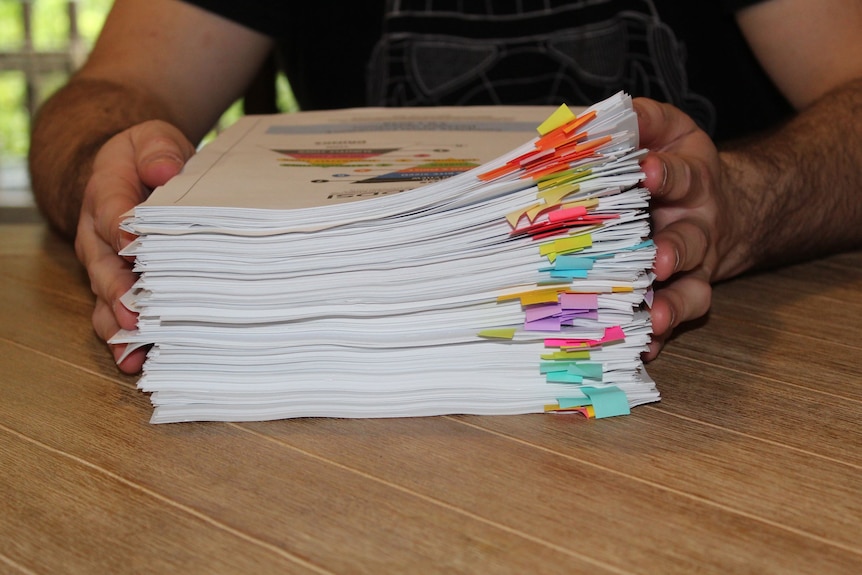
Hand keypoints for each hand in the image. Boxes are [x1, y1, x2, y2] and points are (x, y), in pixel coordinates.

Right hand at [74, 120, 195, 372]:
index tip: (135, 246)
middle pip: (104, 267)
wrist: (125, 172)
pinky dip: (125, 338)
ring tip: (134, 351)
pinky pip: (114, 314)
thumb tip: (164, 170)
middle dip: (120, 292)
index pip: (111, 212)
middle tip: (135, 314)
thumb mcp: (153, 140)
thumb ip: (158, 151)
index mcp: (106, 193)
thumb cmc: (147, 159)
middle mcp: (98, 236)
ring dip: (119, 326)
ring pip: (105, 299)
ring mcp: (106, 266)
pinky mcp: (118, 286)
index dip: (122, 230)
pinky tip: (137, 361)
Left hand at [633, 98, 734, 359]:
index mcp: (690, 182)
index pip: (680, 176)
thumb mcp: (670, 132)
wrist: (721, 207)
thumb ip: (644, 121)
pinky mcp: (684, 294)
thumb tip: (603, 114)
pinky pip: (676, 317)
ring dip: (672, 304)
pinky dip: (661, 335)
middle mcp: (696, 227)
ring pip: (690, 288)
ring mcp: (693, 267)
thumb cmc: (679, 168)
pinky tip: (643, 347)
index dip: (665, 175)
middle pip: (688, 241)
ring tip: (656, 317)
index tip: (647, 173)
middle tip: (658, 260)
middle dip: (673, 251)